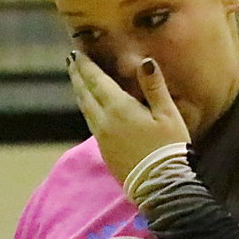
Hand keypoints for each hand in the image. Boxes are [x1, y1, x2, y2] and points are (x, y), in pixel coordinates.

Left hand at [67, 51, 190, 184]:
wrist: (160, 184)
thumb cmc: (168, 147)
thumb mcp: (167, 113)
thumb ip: (154, 86)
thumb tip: (144, 61)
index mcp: (119, 108)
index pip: (96, 81)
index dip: (86, 66)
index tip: (76, 53)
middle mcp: (104, 121)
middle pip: (85, 94)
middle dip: (77, 76)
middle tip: (71, 62)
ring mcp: (102, 138)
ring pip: (85, 109)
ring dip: (80, 92)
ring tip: (76, 80)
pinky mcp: (105, 151)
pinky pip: (90, 123)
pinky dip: (86, 108)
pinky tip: (89, 107)